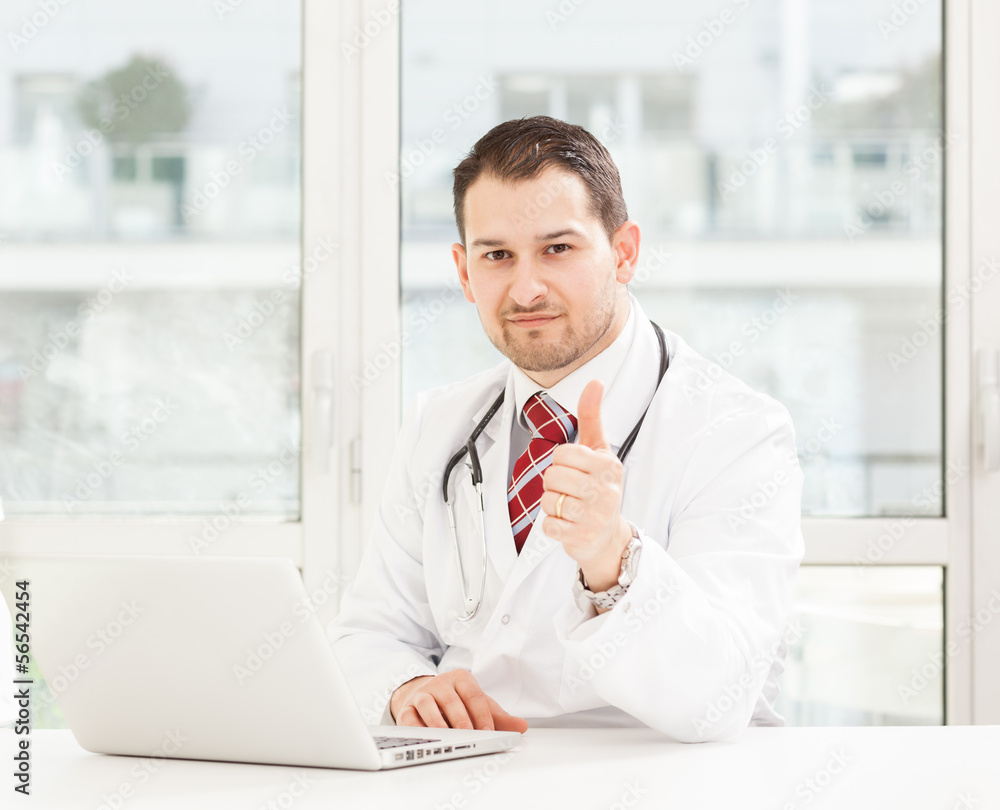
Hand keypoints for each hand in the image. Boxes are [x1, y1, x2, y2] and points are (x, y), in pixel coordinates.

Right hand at [390, 670, 528, 732]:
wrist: (425, 695)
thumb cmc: (456, 702)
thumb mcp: (478, 705)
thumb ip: (500, 717)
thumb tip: (522, 727)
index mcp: (461, 679)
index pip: (474, 695)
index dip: (482, 715)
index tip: (489, 732)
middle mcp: (440, 683)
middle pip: (451, 699)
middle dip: (461, 719)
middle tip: (470, 735)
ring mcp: (422, 695)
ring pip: (428, 705)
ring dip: (438, 723)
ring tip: (448, 738)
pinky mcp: (407, 708)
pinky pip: (409, 718)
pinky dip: (417, 729)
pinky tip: (426, 739)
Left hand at [541, 380, 631, 591]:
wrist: (609, 537)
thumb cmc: (600, 488)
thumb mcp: (600, 451)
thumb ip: (592, 417)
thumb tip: (595, 382)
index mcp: (607, 466)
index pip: (562, 453)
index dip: (561, 462)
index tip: (574, 470)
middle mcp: (604, 490)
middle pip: (552, 476)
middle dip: (554, 483)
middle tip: (570, 490)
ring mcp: (594, 516)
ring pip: (548, 500)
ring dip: (552, 504)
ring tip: (569, 507)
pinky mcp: (580, 538)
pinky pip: (547, 525)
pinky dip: (552, 526)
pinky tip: (568, 524)